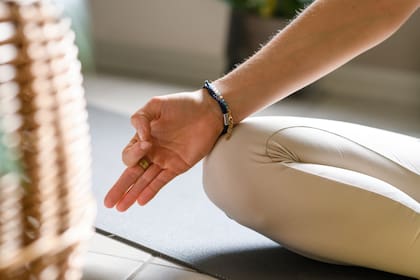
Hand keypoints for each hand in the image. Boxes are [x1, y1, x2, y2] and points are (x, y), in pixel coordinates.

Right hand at [104, 89, 222, 210]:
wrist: (208, 111)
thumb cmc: (182, 105)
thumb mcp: (156, 105)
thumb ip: (141, 118)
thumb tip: (140, 138)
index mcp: (143, 138)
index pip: (129, 154)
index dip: (134, 153)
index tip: (147, 143)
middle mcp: (151, 152)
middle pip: (131, 173)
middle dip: (119, 187)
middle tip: (108, 202)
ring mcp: (164, 160)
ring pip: (144, 181)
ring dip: (132, 194)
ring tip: (120, 208)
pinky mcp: (178, 166)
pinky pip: (161, 181)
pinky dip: (150, 191)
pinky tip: (140, 201)